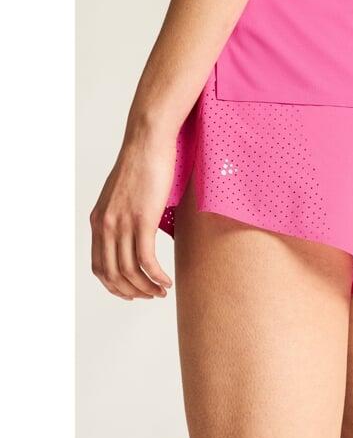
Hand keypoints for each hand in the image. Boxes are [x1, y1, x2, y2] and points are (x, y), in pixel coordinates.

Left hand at [90, 130, 174, 299]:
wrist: (147, 141)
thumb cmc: (141, 164)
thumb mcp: (123, 195)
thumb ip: (122, 215)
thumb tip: (135, 231)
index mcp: (99, 221)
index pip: (99, 266)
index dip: (114, 286)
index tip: (131, 293)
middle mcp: (106, 225)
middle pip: (113, 274)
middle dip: (132, 292)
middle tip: (150, 296)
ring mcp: (123, 223)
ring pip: (130, 271)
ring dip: (147, 287)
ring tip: (162, 292)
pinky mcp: (142, 220)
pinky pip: (146, 260)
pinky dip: (156, 276)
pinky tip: (167, 281)